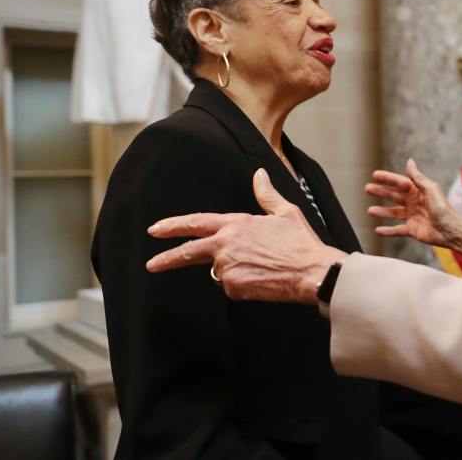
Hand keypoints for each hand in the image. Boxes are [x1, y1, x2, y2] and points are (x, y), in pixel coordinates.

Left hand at [146, 168, 346, 302]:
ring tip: (262, 266)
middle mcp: (226, 244)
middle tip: (151, 265)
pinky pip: (232, 287)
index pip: (196, 222)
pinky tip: (263, 279)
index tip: (155, 230)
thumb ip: (266, 194)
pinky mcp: (234, 287)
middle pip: (188, 252)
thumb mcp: (285, 212)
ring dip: (233, 270)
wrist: (311, 271)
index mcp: (235, 223)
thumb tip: (259, 174)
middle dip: (166, 259)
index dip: (173, 225)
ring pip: (219, 271)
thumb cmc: (301, 241)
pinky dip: (244, 285)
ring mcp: (228, 267)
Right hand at [365, 159, 461, 260]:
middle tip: (367, 188)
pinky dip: (388, 231)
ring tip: (370, 210)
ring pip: (393, 213)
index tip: (374, 174)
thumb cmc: (443, 208)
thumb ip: (417, 177)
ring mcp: (412, 216)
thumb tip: (409, 161)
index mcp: (418, 191)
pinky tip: (378, 230)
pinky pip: (397, 230)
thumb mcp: (430, 188)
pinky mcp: (412, 230)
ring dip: (381, 212)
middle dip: (381, 192)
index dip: (387, 178)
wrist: (451, 230)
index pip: (399, 182)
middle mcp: (414, 202)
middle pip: (393, 196)